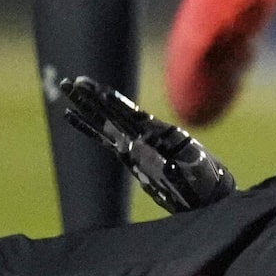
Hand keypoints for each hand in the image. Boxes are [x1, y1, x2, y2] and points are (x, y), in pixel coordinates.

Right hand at [50, 72, 238, 213]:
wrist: (208, 194)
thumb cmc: (205, 182)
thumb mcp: (193, 175)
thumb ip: (168, 167)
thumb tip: (145, 155)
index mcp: (162, 134)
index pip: (133, 114)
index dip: (115, 103)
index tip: (98, 91)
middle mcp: (146, 134)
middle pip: (115, 112)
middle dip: (94, 97)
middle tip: (71, 81)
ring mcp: (137, 144)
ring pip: (107, 121)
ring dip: (87, 106)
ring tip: (67, 88)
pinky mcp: (130, 156)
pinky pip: (105, 139)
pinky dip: (89, 127)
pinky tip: (71, 116)